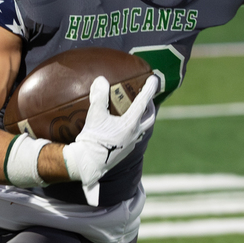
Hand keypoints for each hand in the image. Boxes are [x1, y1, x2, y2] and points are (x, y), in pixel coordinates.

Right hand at [62, 73, 159, 205]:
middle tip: (146, 96)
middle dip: (150, 105)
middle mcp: (135, 134)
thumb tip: (101, 80)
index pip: (143, 102)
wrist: (88, 163)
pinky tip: (125, 126)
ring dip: (144, 117)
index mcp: (130, 124)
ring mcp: (132, 143)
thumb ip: (99, 96)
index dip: (149, 89)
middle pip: (150, 117)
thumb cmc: (93, 138)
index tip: (154, 79)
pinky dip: (135, 127)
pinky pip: (135, 136)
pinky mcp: (126, 150)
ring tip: (137, 110)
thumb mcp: (95, 114)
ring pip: (144, 128)